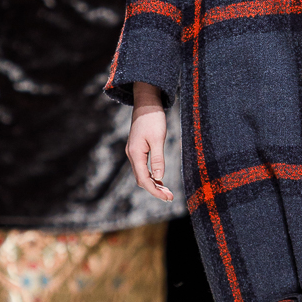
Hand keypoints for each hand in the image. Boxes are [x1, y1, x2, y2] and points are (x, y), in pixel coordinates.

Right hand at [126, 83, 174, 201]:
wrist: (146, 103)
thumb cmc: (153, 119)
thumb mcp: (158, 139)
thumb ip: (157, 159)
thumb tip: (158, 178)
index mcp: (136, 154)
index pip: (144, 179)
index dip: (155, 191)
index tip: (168, 198)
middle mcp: (132, 155)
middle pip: (141, 179)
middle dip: (155, 190)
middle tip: (170, 197)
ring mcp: (133, 152)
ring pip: (141, 174)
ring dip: (153, 184)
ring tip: (167, 191)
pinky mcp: (137, 149)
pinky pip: (142, 167)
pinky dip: (151, 176)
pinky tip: (160, 179)